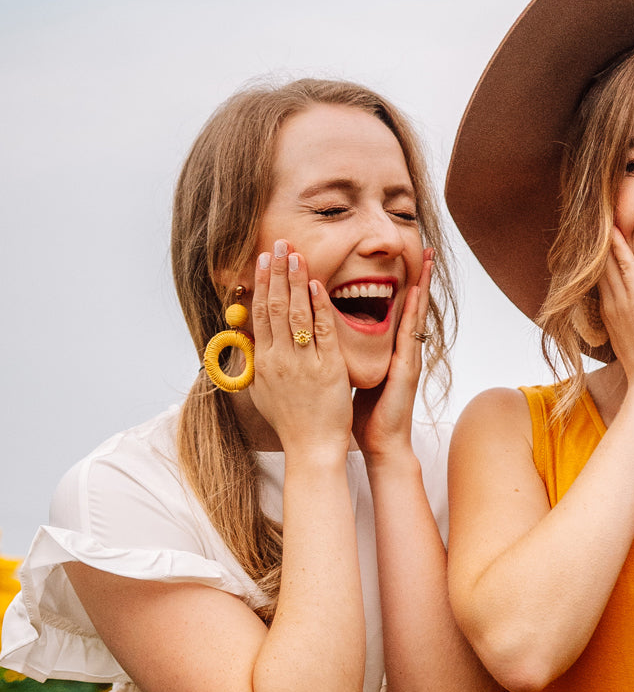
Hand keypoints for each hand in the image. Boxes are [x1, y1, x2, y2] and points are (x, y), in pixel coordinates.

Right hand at [249, 239, 352, 456]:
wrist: (312, 448)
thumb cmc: (291, 421)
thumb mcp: (262, 391)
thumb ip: (255, 362)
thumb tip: (248, 338)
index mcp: (264, 362)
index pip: (259, 313)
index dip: (261, 284)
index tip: (263, 260)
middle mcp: (280, 359)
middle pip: (275, 306)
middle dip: (277, 272)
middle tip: (280, 244)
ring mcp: (303, 363)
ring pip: (296, 313)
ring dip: (296, 281)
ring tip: (296, 254)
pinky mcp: (328, 369)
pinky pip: (321, 331)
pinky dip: (318, 306)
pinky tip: (317, 285)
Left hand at [353, 248, 432, 460]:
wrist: (381, 444)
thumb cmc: (364, 416)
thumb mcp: (351, 377)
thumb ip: (345, 356)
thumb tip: (325, 340)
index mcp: (388, 352)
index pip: (393, 310)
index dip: (398, 285)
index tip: (402, 259)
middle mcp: (402, 350)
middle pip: (411, 305)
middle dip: (418, 275)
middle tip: (423, 246)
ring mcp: (409, 357)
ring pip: (416, 313)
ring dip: (423, 284)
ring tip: (427, 257)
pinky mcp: (408, 367)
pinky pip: (410, 332)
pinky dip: (414, 310)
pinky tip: (417, 291)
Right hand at [600, 228, 633, 394]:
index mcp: (614, 313)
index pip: (605, 278)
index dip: (601, 257)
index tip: (600, 238)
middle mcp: (612, 304)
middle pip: (600, 266)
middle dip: (597, 242)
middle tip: (593, 216)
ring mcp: (621, 302)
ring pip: (609, 262)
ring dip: (605, 238)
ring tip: (601, 214)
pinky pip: (624, 267)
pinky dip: (618, 247)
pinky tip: (615, 229)